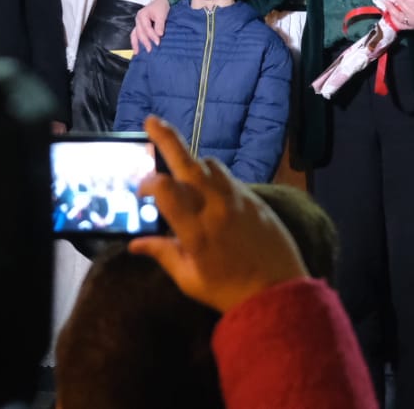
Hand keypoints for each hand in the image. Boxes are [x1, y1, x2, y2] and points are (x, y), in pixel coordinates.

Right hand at [129, 116, 307, 313]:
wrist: (278, 292)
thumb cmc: (229, 291)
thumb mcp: (190, 280)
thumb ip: (163, 255)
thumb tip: (135, 244)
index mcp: (196, 232)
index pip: (167, 191)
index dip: (149, 182)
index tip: (141, 189)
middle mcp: (217, 209)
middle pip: (188, 164)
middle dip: (167, 139)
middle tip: (151, 121)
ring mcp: (239, 200)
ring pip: (211, 165)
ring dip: (193, 161)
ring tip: (180, 166)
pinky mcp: (255, 199)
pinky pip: (229, 177)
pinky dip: (212, 175)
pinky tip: (207, 186)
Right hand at [131, 0, 171, 53]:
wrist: (164, 1)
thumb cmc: (161, 6)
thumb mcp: (162, 15)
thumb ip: (160, 25)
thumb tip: (159, 35)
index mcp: (142, 15)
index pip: (147, 28)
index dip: (152, 36)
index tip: (158, 42)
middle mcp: (138, 19)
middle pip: (139, 33)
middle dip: (144, 42)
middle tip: (150, 50)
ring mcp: (139, 23)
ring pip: (135, 34)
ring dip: (136, 43)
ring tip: (137, 53)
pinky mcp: (141, 26)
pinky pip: (137, 34)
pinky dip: (137, 41)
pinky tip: (138, 47)